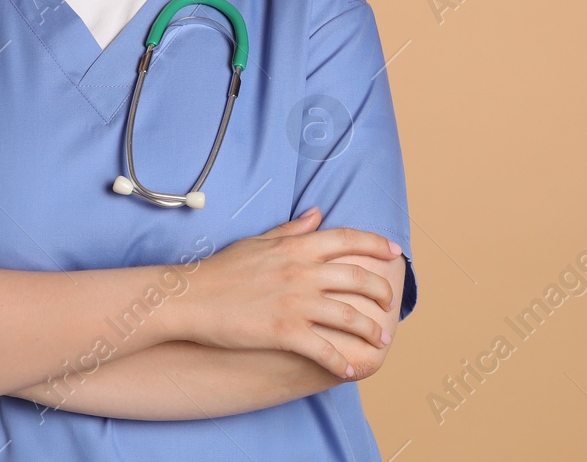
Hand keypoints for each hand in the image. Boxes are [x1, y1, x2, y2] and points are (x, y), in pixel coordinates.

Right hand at [169, 208, 399, 380]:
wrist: (191, 297)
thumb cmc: (222, 269)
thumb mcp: (259, 241)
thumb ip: (293, 229)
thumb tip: (318, 214)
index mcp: (297, 246)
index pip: (349, 239)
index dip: (377, 244)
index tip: (395, 252)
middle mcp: (302, 272)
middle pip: (359, 279)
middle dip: (382, 293)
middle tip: (390, 306)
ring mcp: (295, 302)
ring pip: (349, 316)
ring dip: (370, 331)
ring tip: (379, 341)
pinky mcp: (285, 331)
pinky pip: (323, 349)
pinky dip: (340, 362)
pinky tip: (348, 371)